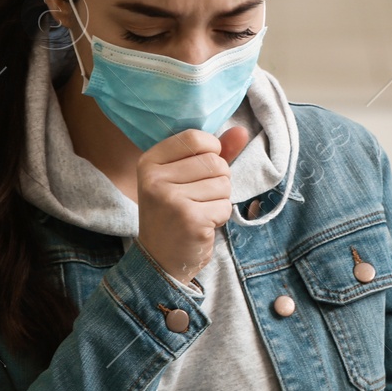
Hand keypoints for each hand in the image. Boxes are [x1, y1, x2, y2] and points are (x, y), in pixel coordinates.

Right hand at [135, 125, 249, 285]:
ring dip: (219, 200)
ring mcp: (171, 199)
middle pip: (214, 162)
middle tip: (197, 199)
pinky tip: (202, 225)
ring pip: (223, 184)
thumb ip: (212, 152)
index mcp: (149, 162)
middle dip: (218, 181)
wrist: (160, 260)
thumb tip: (242, 130)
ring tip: (199, 211)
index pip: (195, 138)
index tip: (200, 171)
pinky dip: (220, 216)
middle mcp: (155, 179)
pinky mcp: (190, 219)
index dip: (211, 152)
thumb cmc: (175, 214)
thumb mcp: (184, 177)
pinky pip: (225, 206)